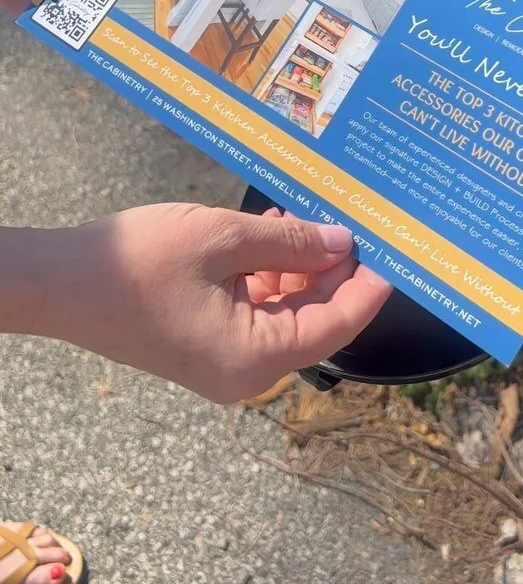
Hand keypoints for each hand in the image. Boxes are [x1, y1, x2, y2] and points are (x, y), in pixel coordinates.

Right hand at [35, 203, 390, 401]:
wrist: (62, 282)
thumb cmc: (138, 262)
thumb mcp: (223, 240)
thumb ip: (290, 243)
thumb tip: (343, 244)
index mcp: (256, 358)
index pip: (337, 323)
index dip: (370, 284)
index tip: (398, 247)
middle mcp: (246, 371)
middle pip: (314, 317)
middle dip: (335, 266)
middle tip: (357, 216)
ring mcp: (224, 360)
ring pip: (286, 309)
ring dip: (299, 262)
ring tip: (307, 212)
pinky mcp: (206, 342)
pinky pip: (255, 309)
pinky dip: (268, 271)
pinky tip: (272, 228)